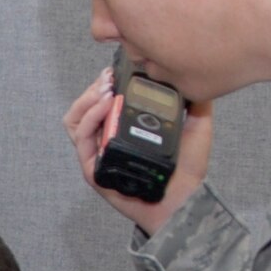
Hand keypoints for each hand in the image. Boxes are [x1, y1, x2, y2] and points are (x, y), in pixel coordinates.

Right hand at [63, 65, 213, 233]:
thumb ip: (195, 104)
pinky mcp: (94, 169)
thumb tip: (195, 79)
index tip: (115, 70)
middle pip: (84, 107)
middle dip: (93, 87)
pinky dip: (90, 117)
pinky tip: (106, 105)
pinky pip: (82, 138)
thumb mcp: (195, 128)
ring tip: (105, 90)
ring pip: (75, 120)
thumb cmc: (186, 171)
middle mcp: (106, 142)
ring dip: (87, 100)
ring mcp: (98, 155)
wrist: (184, 200)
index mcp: (122, 131)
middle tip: (108, 77)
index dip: (104, 84)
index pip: (102, 102)